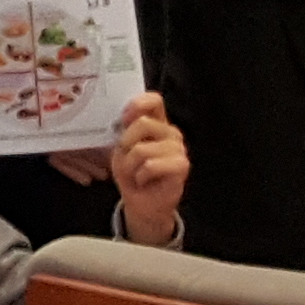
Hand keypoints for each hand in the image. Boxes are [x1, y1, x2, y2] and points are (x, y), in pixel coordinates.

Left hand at [90, 90, 184, 248]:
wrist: (142, 204)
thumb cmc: (132, 174)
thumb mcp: (122, 149)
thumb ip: (125, 130)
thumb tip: (124, 118)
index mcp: (157, 123)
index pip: (154, 100)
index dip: (137, 105)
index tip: (123, 120)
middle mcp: (170, 132)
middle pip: (143, 123)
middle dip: (126, 144)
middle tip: (126, 159)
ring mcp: (178, 148)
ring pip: (142, 149)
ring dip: (130, 166)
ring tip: (136, 174)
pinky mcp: (182, 165)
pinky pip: (151, 165)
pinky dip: (140, 176)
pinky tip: (144, 181)